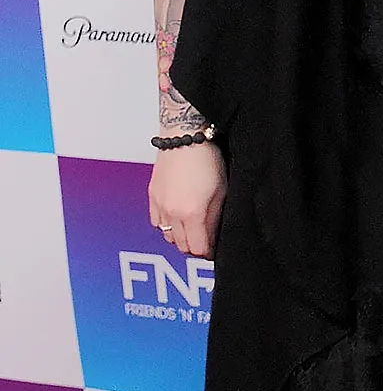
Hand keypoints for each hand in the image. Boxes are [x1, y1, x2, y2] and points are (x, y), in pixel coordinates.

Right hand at [148, 142, 226, 259]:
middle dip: (194, 247)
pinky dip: (167, 226)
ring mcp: (160, 205)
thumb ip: (215, 218)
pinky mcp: (152, 196)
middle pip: (181, 246)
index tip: (214, 250)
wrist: (185, 137)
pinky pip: (157, 223)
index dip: (208, 253)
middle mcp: (172, 212)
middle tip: (206, 242)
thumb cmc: (206, 158)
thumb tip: (214, 236)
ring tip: (192, 230)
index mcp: (192, 213)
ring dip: (180, 238)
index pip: (197, 248)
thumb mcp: (221, 191)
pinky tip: (177, 219)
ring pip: (167, 237)